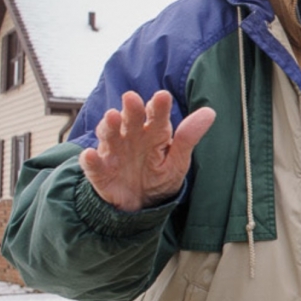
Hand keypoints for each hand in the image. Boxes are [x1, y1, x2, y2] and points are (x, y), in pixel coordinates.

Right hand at [78, 90, 215, 211]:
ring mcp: (113, 153)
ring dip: (109, 127)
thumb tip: (210, 112)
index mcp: (153, 133)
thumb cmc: (159, 176)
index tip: (162, 97)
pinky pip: (93, 166)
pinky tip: (89, 155)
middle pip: (130, 120)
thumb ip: (188, 137)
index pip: (157, 116)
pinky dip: (90, 161)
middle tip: (132, 98)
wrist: (140, 203)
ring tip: (111, 117)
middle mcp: (131, 137)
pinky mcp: (100, 171)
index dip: (158, 107)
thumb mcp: (177, 160)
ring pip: (110, 136)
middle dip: (131, 110)